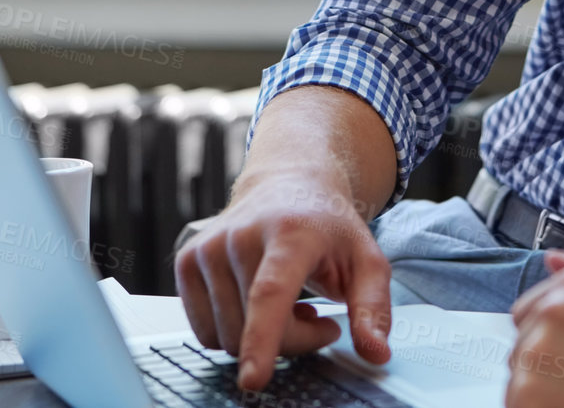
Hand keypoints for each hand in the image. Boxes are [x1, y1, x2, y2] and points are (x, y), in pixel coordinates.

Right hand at [174, 170, 392, 390]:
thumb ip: (373, 308)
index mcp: (291, 233)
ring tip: (287, 304)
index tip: (253, 379)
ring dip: (261, 337)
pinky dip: (234, 331)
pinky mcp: (187, 261)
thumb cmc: (329, 227)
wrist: (289, 183)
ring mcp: (208, 247)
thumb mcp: (367, 260)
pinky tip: (255, 302)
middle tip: (316, 318)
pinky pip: (205, 332)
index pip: (270, 293)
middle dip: (292, 341)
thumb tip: (376, 353)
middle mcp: (241, 235)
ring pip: (227, 336)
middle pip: (254, 328)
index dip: (263, 339)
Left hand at [506, 253, 563, 407]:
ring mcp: (535, 352)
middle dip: (545, 359)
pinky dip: (538, 406)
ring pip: (518, 373)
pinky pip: (517, 399)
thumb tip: (552, 258)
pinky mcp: (528, 392)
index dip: (550, 336)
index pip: (527, 311)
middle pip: (522, 342)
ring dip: (540, 386)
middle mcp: (549, 313)